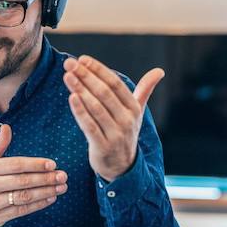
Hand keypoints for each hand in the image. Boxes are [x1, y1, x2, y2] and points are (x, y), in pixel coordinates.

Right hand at [0, 124, 67, 226]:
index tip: (52, 164)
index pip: (16, 165)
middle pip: (23, 182)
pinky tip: (50, 199)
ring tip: (61, 188)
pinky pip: (21, 211)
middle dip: (45, 179)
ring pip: (24, 197)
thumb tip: (7, 127)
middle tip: (62, 176)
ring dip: (45, 192)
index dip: (35, 164)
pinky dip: (38, 205)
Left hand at [63, 55, 163, 181]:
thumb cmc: (125, 133)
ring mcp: (115, 134)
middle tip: (69, 64)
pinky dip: (80, 111)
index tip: (82, 59)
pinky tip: (71, 97)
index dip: (99, 70)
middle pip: (104, 93)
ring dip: (80, 90)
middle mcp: (127, 120)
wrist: (122, 167)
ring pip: (96, 108)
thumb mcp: (136, 112)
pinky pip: (89, 126)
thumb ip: (145, 90)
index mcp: (134, 108)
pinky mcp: (102, 146)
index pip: (115, 84)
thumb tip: (159, 71)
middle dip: (86, 76)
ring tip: (67, 76)